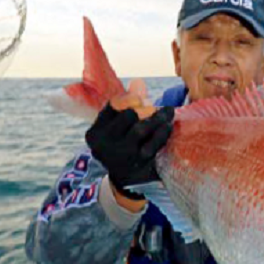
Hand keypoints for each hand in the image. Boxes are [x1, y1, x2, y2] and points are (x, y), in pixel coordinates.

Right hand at [85, 85, 173, 200]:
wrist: (125, 181)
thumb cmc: (120, 146)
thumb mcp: (114, 129)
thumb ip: (124, 106)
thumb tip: (138, 83)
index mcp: (94, 135)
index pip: (113, 107)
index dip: (130, 99)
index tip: (141, 99)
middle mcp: (104, 146)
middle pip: (128, 116)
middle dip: (146, 108)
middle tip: (157, 107)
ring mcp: (122, 157)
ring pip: (142, 128)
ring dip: (158, 117)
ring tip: (168, 112)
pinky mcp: (139, 165)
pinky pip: (155, 143)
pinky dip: (163, 132)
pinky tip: (168, 126)